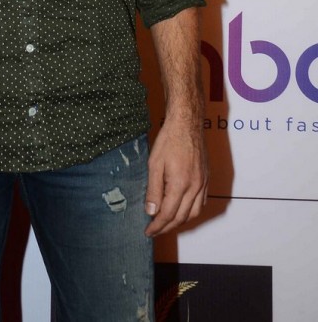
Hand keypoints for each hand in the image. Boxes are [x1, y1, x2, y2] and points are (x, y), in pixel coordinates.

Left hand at [144, 115, 207, 236]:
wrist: (187, 124)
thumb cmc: (169, 140)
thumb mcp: (154, 164)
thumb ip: (153, 189)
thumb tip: (151, 211)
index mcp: (180, 183)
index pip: (168, 214)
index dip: (157, 226)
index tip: (148, 232)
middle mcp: (195, 187)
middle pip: (181, 217)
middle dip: (167, 227)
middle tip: (154, 230)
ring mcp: (203, 183)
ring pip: (193, 213)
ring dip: (179, 222)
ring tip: (166, 223)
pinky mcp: (206, 179)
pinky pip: (201, 203)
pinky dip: (190, 211)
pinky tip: (181, 210)